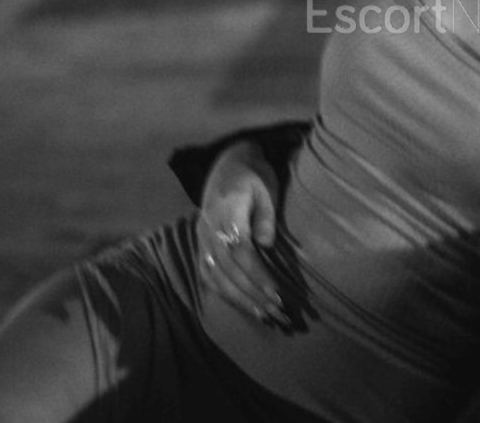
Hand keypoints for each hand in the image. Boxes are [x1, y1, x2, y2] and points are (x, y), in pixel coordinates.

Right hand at [195, 142, 290, 328]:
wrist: (227, 164)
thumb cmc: (253, 177)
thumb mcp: (265, 188)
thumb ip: (265, 216)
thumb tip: (266, 245)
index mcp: (226, 211)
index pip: (240, 250)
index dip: (257, 274)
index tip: (276, 293)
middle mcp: (208, 228)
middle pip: (228, 269)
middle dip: (254, 294)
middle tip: (279, 313)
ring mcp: (201, 238)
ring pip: (217, 277)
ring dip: (242, 299)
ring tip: (266, 316)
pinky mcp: (201, 245)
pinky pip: (208, 275)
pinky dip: (226, 294)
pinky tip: (244, 306)